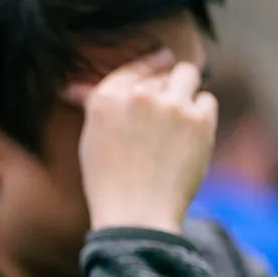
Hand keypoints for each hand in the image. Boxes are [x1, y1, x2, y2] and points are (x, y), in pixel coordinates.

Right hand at [64, 48, 217, 234]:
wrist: (136, 215)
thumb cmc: (108, 184)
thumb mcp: (91, 140)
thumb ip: (94, 107)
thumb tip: (71, 88)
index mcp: (106, 98)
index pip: (134, 67)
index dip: (149, 66)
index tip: (161, 61)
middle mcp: (139, 95)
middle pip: (163, 73)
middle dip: (165, 89)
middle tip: (164, 117)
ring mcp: (171, 105)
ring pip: (188, 75)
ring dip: (186, 91)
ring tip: (181, 119)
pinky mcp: (199, 119)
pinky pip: (206, 101)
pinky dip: (201, 115)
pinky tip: (189, 138)